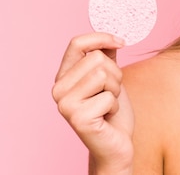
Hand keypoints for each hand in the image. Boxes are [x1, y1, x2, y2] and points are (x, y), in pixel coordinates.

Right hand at [52, 33, 134, 172]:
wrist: (115, 145)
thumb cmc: (112, 111)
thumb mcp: (110, 78)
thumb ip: (105, 57)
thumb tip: (111, 34)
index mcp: (63, 76)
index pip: (77, 43)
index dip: (101, 37)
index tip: (121, 42)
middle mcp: (58, 89)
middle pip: (97, 58)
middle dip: (115, 74)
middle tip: (111, 93)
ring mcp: (65, 105)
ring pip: (103, 74)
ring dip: (115, 90)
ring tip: (108, 104)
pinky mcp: (78, 118)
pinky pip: (108, 96)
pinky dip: (115, 106)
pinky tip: (107, 118)